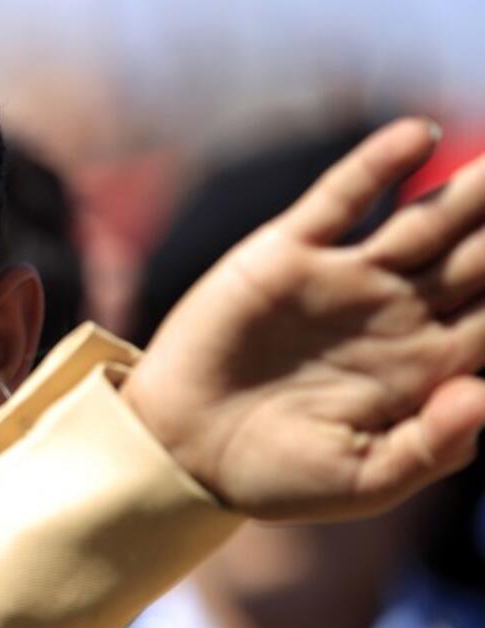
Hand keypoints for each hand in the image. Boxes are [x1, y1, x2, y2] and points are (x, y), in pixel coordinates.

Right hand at [123, 118, 484, 520]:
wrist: (182, 449)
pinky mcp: (288, 253)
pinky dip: (379, 165)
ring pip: (425, 220)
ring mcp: (344, 278)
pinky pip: (342, 198)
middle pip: (478, 257)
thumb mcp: (362, 480)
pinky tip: (421, 137)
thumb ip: (432, 447)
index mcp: (426, 367)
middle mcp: (396, 313)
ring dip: (472, 189)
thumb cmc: (274, 476)